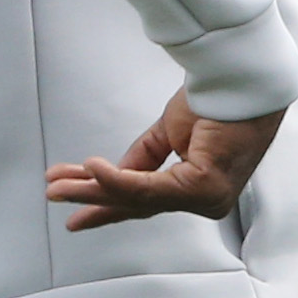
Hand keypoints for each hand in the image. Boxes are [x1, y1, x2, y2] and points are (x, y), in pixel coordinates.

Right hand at [45, 94, 285, 229]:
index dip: (107, 205)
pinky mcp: (205, 185)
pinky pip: (150, 187)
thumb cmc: (219, 104)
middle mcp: (204, 199)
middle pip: (137, 203)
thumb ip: (141, 161)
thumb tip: (110, 177)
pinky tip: (92, 170)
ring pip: (138, 197)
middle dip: (90, 198)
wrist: (242, 82)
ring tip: (60, 184)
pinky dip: (118, 179)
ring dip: (94, 189)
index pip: (145, 201)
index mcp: (197, 189)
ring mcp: (207, 196)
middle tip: (54, 194)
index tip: (76, 215)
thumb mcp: (168, 135)